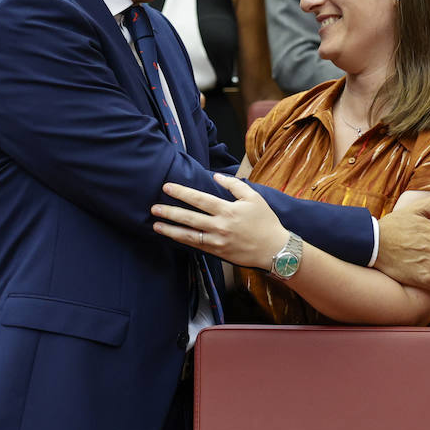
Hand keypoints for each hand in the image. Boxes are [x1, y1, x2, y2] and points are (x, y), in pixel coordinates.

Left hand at [150, 173, 287, 269]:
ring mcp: (217, 241)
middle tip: (153, 208)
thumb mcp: (253, 198)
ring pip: (189, 236)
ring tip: (156, 225)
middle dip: (169, 212)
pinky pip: (197, 246)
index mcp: (227, 210)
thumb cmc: (265, 221)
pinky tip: (173, 236)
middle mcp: (220, 226)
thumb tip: (216, 176)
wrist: (275, 249)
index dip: (181, 193)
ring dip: (171, 230)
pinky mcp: (218, 252)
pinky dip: (183, 241)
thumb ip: (234, 185)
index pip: (199, 200)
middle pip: (189, 218)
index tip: (167, 188)